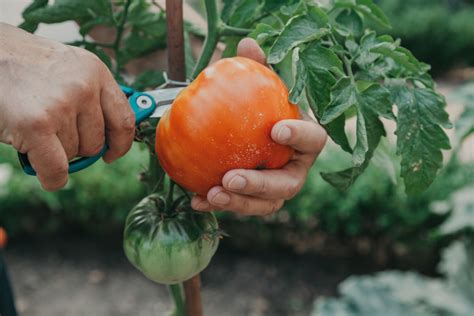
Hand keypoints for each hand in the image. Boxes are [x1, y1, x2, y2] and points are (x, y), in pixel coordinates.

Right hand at [0, 23, 134, 190]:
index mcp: (96, 72)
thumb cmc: (26, 67)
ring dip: (55, 152)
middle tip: (52, 132)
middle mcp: (84, 87)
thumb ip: (93, 95)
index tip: (112, 154)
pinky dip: (52, 177)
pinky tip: (43, 171)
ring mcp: (62, 105)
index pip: (124, 119)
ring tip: (35, 128)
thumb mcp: (69, 69)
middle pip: (96, 143)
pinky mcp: (38, 124)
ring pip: (73, 155)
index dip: (120, 144)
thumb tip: (114, 135)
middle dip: (76, 146)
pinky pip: (57, 170)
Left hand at [191, 38, 326, 215]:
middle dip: (260, 184)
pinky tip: (197, 200)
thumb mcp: (259, 88)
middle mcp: (294, 169)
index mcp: (304, 141)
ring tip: (212, 193)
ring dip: (239, 203)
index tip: (275, 129)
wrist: (250, 134)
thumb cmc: (261, 109)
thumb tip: (247, 44)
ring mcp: (276, 189)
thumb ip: (257, 69)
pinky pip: (240, 207)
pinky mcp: (256, 201)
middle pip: (288, 184)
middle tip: (232, 177)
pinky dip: (218, 204)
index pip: (314, 139)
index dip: (300, 136)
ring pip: (266, 205)